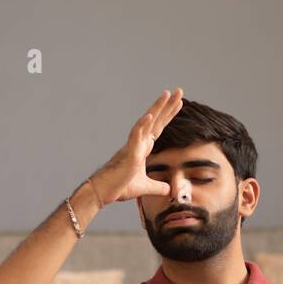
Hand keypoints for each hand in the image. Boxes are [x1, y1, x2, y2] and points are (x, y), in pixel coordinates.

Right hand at [89, 88, 185, 204]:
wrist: (103, 192)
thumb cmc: (119, 187)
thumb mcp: (144, 187)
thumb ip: (158, 187)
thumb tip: (170, 190)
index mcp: (141, 148)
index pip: (158, 128)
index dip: (168, 116)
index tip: (178, 103)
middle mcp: (138, 143)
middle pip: (155, 120)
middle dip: (167, 106)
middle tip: (179, 91)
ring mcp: (133, 146)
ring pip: (146, 123)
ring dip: (156, 108)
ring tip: (167, 94)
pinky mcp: (128, 154)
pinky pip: (134, 137)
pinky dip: (142, 125)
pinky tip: (149, 115)